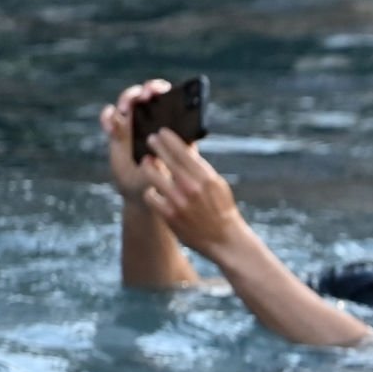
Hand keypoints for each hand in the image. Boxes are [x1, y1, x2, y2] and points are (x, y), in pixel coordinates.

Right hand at [98, 80, 171, 201]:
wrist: (142, 194)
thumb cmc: (161, 183)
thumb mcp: (166, 172)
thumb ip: (164, 159)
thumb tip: (160, 146)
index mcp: (171, 127)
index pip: (170, 99)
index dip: (163, 91)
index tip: (159, 91)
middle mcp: (153, 121)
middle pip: (148, 95)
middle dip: (145, 91)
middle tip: (144, 96)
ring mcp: (134, 125)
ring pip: (129, 101)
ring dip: (126, 99)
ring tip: (125, 110)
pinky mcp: (117, 132)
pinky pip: (110, 116)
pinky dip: (107, 117)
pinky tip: (110, 129)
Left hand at [138, 131, 249, 259]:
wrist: (224, 239)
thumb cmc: (222, 209)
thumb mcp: (218, 185)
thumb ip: (201, 167)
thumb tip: (187, 147)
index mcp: (206, 177)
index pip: (182, 151)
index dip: (169, 139)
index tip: (162, 132)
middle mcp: (192, 187)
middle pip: (166, 158)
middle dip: (156, 146)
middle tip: (151, 140)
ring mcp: (179, 201)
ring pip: (152, 174)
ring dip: (148, 167)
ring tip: (147, 164)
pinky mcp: (169, 215)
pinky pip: (150, 195)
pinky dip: (151, 191)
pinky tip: (154, 190)